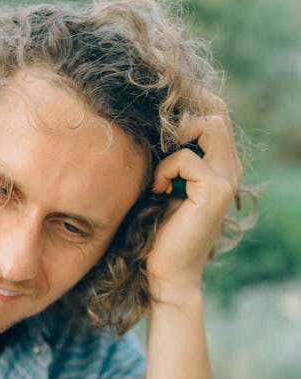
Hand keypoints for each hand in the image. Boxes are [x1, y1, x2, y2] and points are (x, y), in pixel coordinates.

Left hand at [146, 96, 241, 301]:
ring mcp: (227, 178)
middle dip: (181, 118)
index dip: (188, 107)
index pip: (215, 113)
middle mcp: (230, 167)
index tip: (156, 124)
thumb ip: (167, 154)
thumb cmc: (157, 229)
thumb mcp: (162, 182)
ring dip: (174, 140)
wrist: (167, 271)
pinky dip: (164, 170)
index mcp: (220, 163)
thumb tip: (148, 121)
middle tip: (157, 144)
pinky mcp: (216, 190)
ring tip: (159, 170)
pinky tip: (157, 191)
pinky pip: (186, 158)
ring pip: (209, 125)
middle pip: (216, 112)